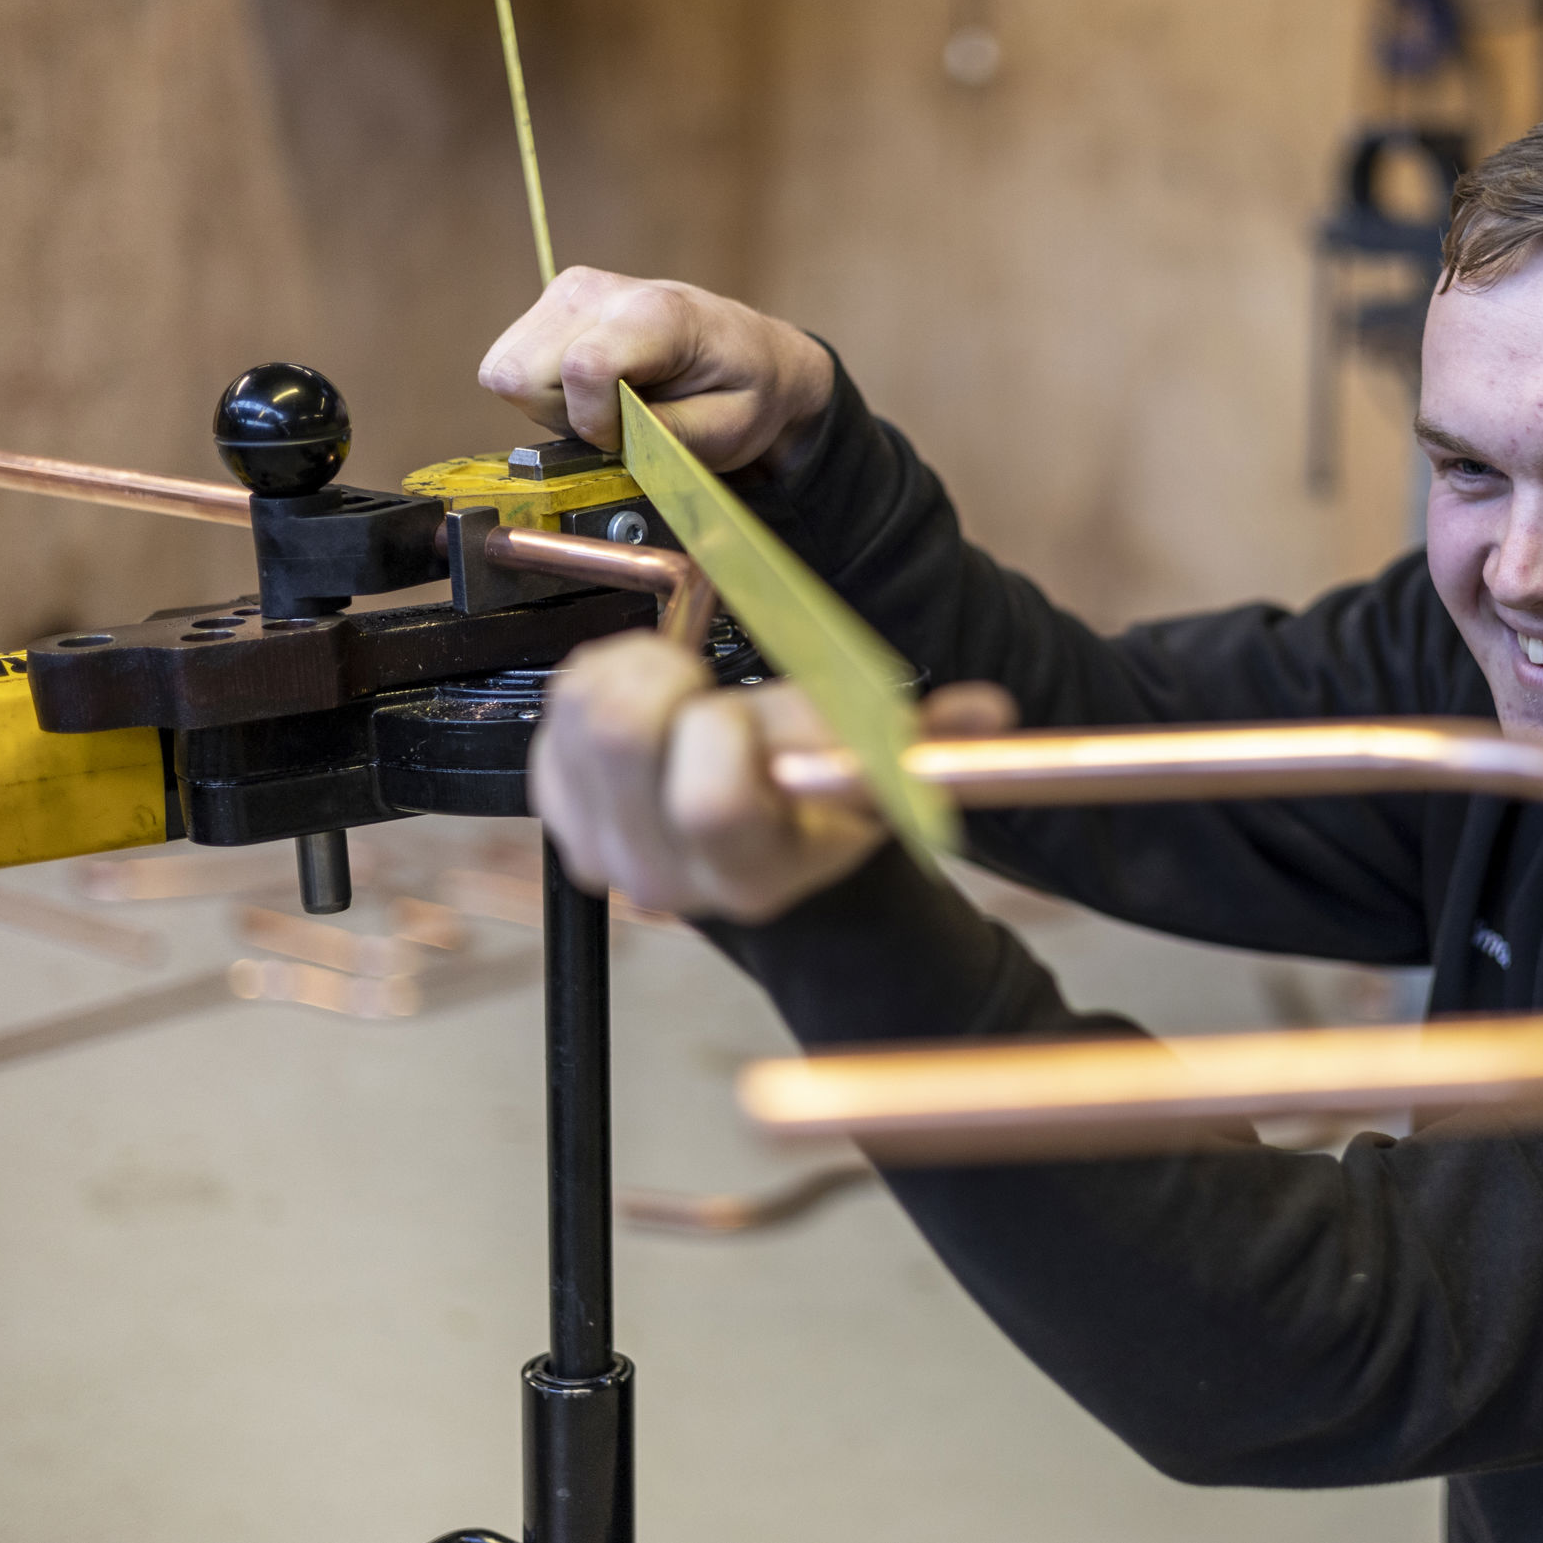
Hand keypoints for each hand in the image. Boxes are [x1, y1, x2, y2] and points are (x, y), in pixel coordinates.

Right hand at [477, 267, 837, 473]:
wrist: (751, 352)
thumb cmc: (742, 391)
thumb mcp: (726, 430)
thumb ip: (664, 436)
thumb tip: (605, 441)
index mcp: (657, 314)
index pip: (583, 369)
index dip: (594, 422)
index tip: (626, 436)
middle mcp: (600, 290)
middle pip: (521, 375)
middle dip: (562, 416)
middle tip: (617, 419)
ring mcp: (570, 289)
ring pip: (506, 371)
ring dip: (553, 404)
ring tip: (610, 402)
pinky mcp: (554, 300)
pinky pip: (511, 364)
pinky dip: (548, 390)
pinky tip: (595, 387)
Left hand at [530, 632, 1016, 922]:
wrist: (745, 839)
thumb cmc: (810, 805)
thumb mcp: (872, 782)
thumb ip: (921, 742)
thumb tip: (985, 712)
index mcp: (748, 873)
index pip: (713, 799)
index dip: (734, 727)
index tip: (756, 715)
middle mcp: (661, 873)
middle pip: (622, 734)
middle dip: (675, 683)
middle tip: (713, 690)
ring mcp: (598, 842)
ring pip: (586, 707)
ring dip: (642, 669)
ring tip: (687, 687)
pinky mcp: (556, 800)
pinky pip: (562, 700)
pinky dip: (609, 672)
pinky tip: (653, 696)